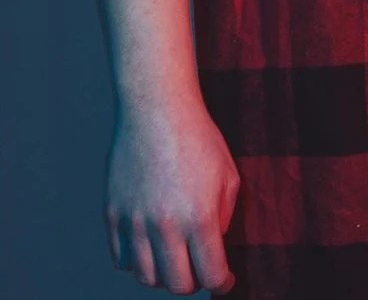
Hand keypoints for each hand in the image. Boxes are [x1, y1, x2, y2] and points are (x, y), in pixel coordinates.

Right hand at [106, 89, 238, 292]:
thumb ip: (225, 217)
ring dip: (164, 275)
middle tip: (201, 272)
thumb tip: (214, 248)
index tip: (226, 282)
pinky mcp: (112, 216)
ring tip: (177, 259)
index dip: (222, 284)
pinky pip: (122, 259)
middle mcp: (164, 226)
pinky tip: (153, 247)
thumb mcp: (228, 175)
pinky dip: (138, 262)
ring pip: (145, 277)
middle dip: (193, 284)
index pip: (211, 274)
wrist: (156, 112)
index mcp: (199, 217)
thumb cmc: (199, 140)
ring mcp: (134, 223)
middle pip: (176, 285)